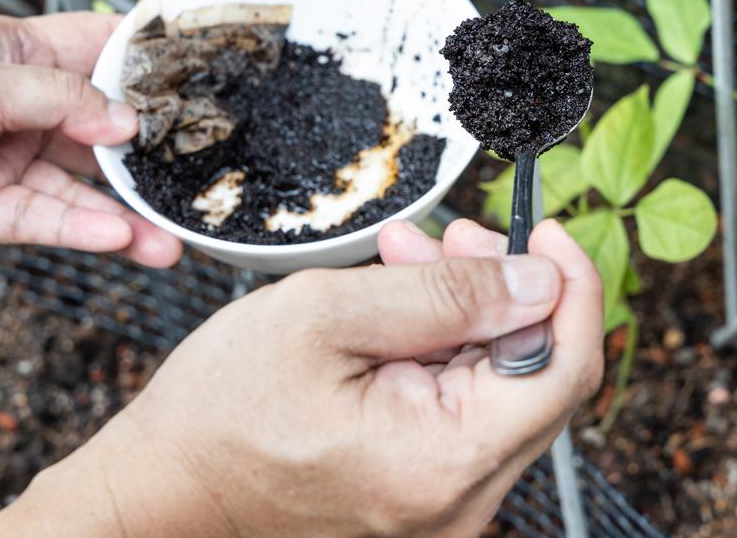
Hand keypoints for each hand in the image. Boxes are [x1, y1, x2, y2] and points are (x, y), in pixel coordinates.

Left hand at [0, 12, 180, 265]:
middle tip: (199, 173)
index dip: (147, 63)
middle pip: (101, 128)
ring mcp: (5, 161)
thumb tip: (126, 121)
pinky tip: (120, 239)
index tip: (201, 78)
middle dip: (148, 152)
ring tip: (171, 236)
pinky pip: (46, 221)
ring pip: (81, 188)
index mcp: (16, 53)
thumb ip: (58, 100)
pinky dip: (83, 230)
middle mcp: (19, 108)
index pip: (98, 50)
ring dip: (126, 212)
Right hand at [0, 218, 603, 535]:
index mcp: (444, 460)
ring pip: (498, 388)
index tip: (546, 230)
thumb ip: (445, 295)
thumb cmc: (222, 408)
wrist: (164, 487)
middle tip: (450, 234)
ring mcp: (443, 506)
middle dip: (505, 288)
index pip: (564, 368)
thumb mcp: (328, 316)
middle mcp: (460, 501)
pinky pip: (463, 413)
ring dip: (468, 313)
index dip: (572, 287)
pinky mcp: (422, 496)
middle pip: (535, 376)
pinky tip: (402, 310)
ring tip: (409, 259)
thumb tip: (539, 279)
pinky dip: (444, 352)